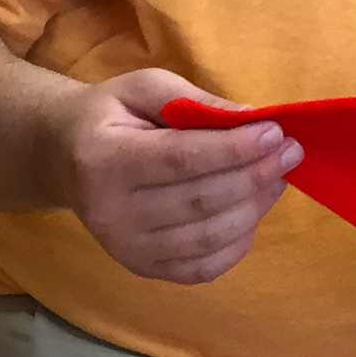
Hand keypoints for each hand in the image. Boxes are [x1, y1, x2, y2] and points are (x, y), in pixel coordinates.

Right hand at [48, 69, 304, 282]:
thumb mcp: (142, 87)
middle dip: (255, 174)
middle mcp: (110, 213)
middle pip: (201, 200)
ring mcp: (126, 249)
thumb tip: (250, 119)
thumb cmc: (110, 116)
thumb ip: (193, 100)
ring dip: (255, 207)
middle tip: (291, 152)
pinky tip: (253, 212)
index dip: (235, 149)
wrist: (64, 158)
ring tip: (278, 177)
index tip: (275, 132)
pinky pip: (203, 268)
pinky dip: (238, 243)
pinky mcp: (143, 269)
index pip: (181, 159)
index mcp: (104, 160)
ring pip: (208, 236)